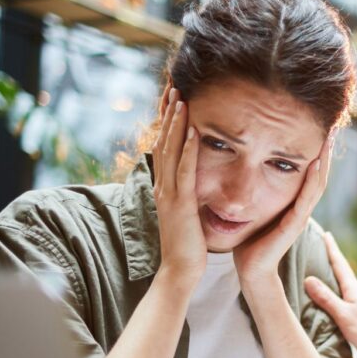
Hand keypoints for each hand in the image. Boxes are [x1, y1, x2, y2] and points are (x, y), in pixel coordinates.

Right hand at [151, 83, 204, 290]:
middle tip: (173, 86)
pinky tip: (193, 131)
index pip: (165, 147)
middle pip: (163, 141)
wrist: (180, 272)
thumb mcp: (185, 214)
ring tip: (181, 98)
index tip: (172, 98)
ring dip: (176, 123)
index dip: (167, 121)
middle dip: (168, 113)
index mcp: (165, 187)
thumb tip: (190, 182)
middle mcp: (163, 186)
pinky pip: (185, 172)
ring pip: (171, 151)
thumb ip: (185, 195)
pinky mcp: (181, 204)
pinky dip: (188, 150)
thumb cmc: (187, 246)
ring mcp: (169, 194)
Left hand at [234, 132, 333, 288]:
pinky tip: (316, 163)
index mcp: (293, 204)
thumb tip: (245, 169)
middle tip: (333, 127)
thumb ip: (257, 193)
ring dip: (324, 160)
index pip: (309, 173)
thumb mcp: (255, 210)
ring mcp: (300, 216)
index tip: (319, 128)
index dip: (316, 152)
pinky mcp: (294, 225)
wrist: (251, 270)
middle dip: (326, 151)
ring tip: (329, 138)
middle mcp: (301, 208)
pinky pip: (306, 198)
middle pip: (320, 174)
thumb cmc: (250, 242)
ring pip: (318, 183)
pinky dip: (312, 180)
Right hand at [304, 231, 356, 357]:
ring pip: (341, 287)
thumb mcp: (343, 314)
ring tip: (318, 273)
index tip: (325, 233)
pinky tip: (327, 302)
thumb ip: (326, 298)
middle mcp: (356, 293)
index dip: (331, 248)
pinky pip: (341, 301)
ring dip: (330, 279)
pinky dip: (332, 296)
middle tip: (318, 248)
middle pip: (340, 272)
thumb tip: (309, 279)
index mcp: (353, 289)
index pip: (339, 264)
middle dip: (329, 260)